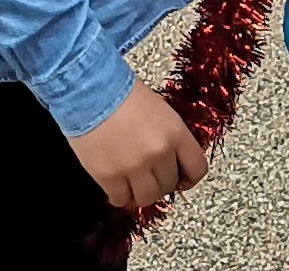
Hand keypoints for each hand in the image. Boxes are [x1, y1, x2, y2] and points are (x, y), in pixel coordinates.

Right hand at [67, 84, 206, 212]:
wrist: (91, 89)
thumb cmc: (123, 93)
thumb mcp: (160, 110)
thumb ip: (169, 137)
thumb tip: (171, 161)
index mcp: (176, 133)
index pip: (197, 169)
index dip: (188, 177)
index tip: (181, 178)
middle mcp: (159, 153)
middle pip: (169, 185)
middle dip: (160, 182)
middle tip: (148, 176)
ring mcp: (135, 167)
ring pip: (147, 198)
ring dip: (141, 193)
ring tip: (132, 183)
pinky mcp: (109, 176)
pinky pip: (121, 199)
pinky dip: (119, 195)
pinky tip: (115, 184)